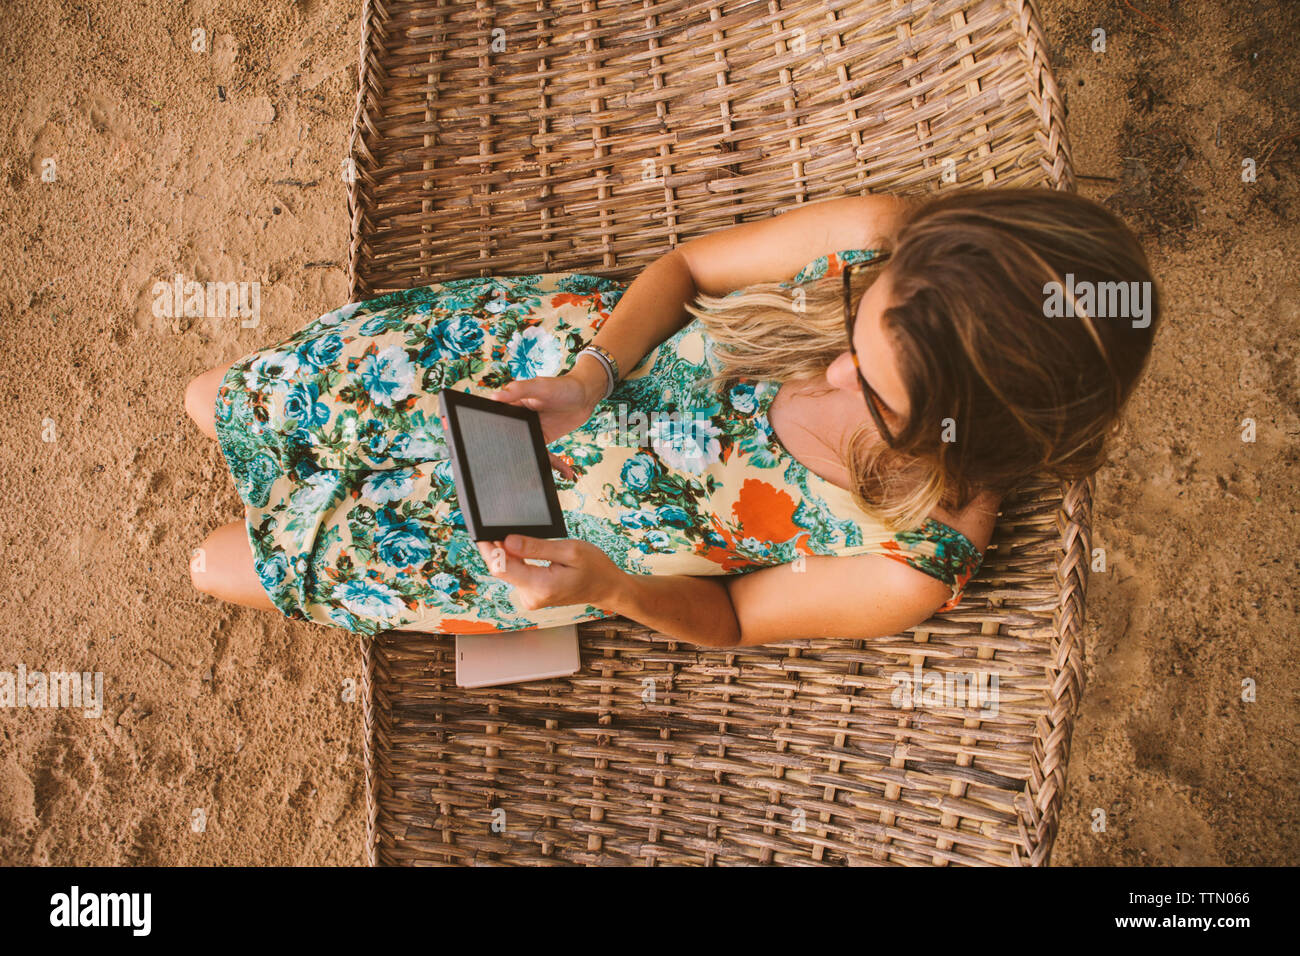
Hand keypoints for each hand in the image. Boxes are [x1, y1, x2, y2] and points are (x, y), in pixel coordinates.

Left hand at [476, 535, 623, 611]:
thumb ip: (537, 547)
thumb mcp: (570, 550)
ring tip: (509, 532)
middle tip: (493, 523)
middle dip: (496, 547)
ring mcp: (531, 598)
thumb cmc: (593, 567)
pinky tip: (520, 547)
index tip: (481, 530)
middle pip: (501, 569)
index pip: (501, 567)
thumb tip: (508, 541)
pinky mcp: (531, 594)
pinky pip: (516, 574)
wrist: (606, 587)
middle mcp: (532, 596)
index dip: (488, 548)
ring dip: (506, 552)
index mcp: (541, 586)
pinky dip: (516, 560)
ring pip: (508, 571)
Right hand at [489, 356, 606, 478]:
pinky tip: (566, 473)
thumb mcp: (539, 387)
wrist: (584, 395)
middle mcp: (520, 420)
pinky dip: (555, 464)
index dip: (494, 436)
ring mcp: (532, 430)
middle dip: (513, 456)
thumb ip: (518, 390)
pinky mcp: (544, 438)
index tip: (493, 451)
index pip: (498, 422)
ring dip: (535, 464)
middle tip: (517, 471)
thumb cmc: (562, 385)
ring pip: (528, 450)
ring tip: (541, 477)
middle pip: (511, 441)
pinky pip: (545, 454)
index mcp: (513, 406)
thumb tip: (494, 396)